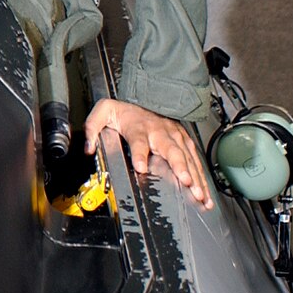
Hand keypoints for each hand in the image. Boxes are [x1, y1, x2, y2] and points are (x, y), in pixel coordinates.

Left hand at [85, 97, 212, 209]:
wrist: (149, 96)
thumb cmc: (126, 109)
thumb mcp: (103, 112)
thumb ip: (92, 128)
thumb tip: (87, 147)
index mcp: (139, 127)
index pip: (138, 141)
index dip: (140, 153)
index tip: (140, 166)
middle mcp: (160, 133)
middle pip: (172, 151)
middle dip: (180, 167)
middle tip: (185, 182)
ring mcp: (176, 137)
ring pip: (188, 159)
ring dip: (195, 178)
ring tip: (200, 195)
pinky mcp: (185, 143)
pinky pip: (195, 162)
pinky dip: (201, 179)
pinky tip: (204, 194)